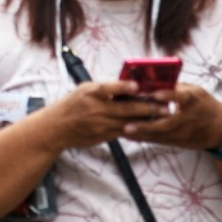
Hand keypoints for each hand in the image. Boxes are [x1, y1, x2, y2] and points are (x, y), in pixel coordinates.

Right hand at [48, 80, 165, 148]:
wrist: (56, 128)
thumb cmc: (72, 105)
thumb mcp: (84, 90)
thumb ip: (105, 89)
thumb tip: (130, 86)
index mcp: (90, 93)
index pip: (108, 88)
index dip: (124, 87)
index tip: (138, 86)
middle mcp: (95, 109)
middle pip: (125, 108)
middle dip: (148, 107)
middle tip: (165, 105)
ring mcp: (99, 124)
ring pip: (129, 122)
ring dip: (147, 119)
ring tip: (163, 116)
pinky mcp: (102, 136)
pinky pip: (124, 132)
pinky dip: (137, 128)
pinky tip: (150, 126)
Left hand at [119, 84, 221, 151]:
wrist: (221, 128)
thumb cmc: (204, 104)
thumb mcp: (195, 91)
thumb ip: (175, 87)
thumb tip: (151, 80)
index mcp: (194, 100)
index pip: (182, 97)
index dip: (170, 96)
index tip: (156, 94)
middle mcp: (188, 118)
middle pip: (167, 123)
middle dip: (146, 125)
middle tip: (127, 125)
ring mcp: (183, 132)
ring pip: (160, 135)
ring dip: (141, 134)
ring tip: (123, 131)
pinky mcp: (179, 141)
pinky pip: (159, 141)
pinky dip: (144, 138)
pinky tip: (128, 136)